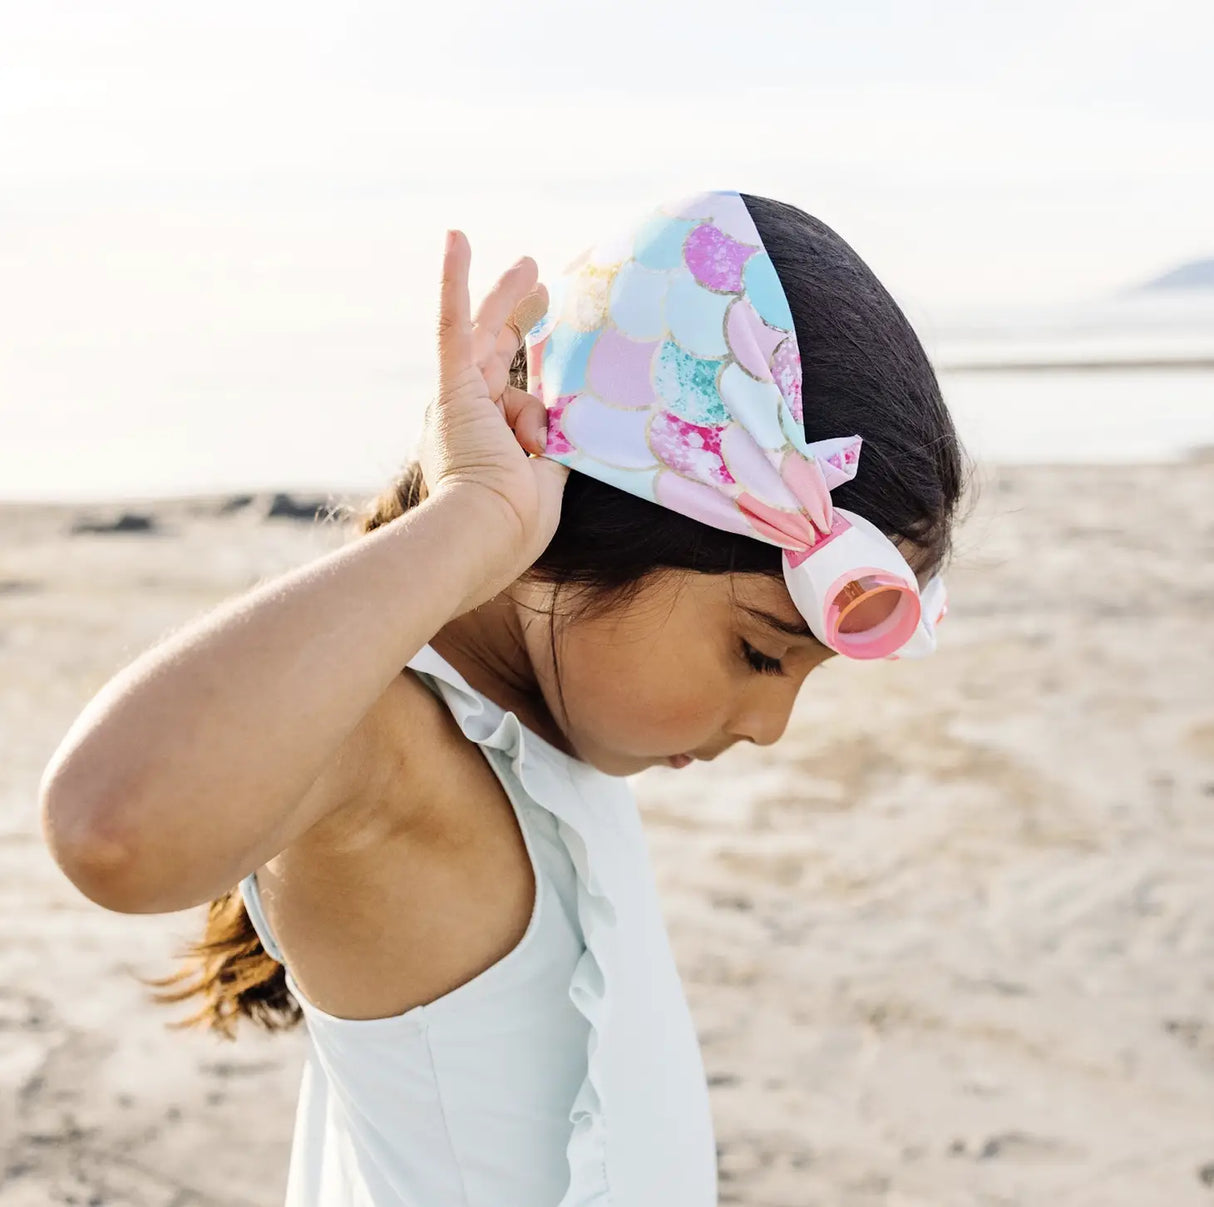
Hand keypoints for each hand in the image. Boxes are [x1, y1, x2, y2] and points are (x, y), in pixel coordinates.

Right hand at [417, 229, 569, 569]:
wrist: (484, 537)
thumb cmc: (515, 526)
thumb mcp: (546, 481)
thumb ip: (553, 448)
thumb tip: (558, 425)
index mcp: (485, 445)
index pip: (515, 401)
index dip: (534, 380)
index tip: (551, 357)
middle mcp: (465, 419)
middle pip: (494, 353)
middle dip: (518, 318)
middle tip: (541, 287)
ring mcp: (457, 402)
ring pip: (483, 334)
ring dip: (506, 297)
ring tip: (531, 265)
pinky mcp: (453, 389)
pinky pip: (453, 325)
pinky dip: (454, 281)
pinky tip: (455, 237)